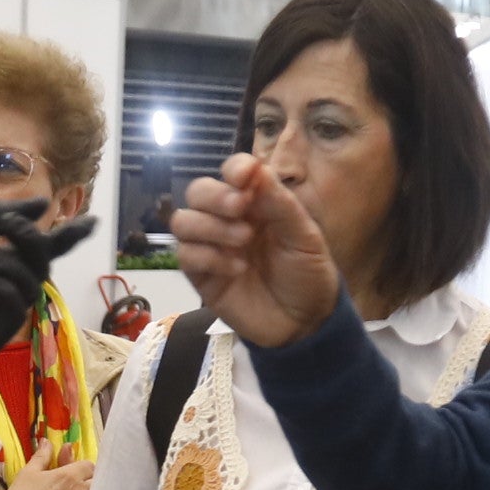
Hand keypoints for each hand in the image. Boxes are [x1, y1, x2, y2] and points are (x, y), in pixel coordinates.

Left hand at [0, 201, 96, 360]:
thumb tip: (43, 206)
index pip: (37, 251)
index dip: (65, 238)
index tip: (90, 222)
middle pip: (41, 266)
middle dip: (31, 241)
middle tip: (7, 227)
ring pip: (32, 285)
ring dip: (7, 262)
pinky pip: (15, 307)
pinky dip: (0, 285)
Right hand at [169, 154, 341, 350]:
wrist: (304, 323)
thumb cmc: (307, 273)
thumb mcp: (304, 235)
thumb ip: (279, 202)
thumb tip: (255, 167)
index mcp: (255, 202)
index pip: (232, 172)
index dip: (234, 169)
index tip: (244, 176)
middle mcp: (228, 219)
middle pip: (198, 192)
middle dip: (215, 196)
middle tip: (240, 209)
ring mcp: (211, 247)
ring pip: (182, 221)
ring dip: (210, 226)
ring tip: (243, 241)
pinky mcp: (201, 276)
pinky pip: (185, 255)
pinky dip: (209, 257)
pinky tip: (237, 269)